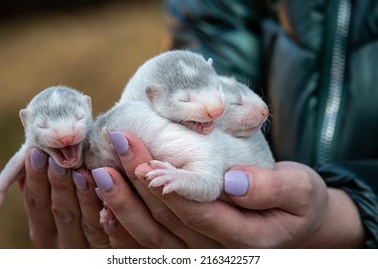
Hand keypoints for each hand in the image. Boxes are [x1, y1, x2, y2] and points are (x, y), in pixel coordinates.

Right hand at [20, 148, 108, 247]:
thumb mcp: (54, 203)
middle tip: (59, 159)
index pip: (36, 203)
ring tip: (85, 171)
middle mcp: (65, 243)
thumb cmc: (76, 208)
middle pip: (62, 212)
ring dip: (86, 196)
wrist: (116, 244)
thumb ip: (46, 187)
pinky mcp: (117, 248)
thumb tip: (33, 155)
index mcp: (45, 232)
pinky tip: (113, 195)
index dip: (35, 178)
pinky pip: (117, 234)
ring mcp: (91, 248)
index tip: (37, 153)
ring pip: (89, 223)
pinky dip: (113, 216)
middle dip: (60, 184)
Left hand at [99, 132, 363, 247]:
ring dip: (121, 204)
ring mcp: (199, 253)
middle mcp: (215, 252)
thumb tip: (230, 182)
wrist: (297, 220)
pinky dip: (123, 227)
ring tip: (97, 170)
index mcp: (244, 237)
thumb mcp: (300, 189)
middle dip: (135, 184)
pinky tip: (103, 204)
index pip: (195, 212)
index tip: (139, 151)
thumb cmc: (299, 200)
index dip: (164, 184)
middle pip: (165, 223)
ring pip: (151, 237)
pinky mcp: (189, 247)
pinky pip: (150, 245)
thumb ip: (270, 188)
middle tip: (114, 144)